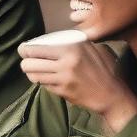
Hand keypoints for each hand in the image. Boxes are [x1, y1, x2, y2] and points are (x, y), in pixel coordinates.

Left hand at [18, 40, 136, 132]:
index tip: (23, 49)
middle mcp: (66, 62)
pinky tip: (43, 78)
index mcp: (73, 48)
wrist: (112, 95)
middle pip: (31, 62)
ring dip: (30, 73)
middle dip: (25, 62)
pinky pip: (44, 85)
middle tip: (25, 61)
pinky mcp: (63, 91)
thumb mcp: (96, 49)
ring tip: (31, 70)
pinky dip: (41, 81)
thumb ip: (79, 44)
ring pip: (34, 75)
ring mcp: (63, 78)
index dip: (26, 49)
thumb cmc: (107, 70)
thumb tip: (61, 40)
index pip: (39, 48)